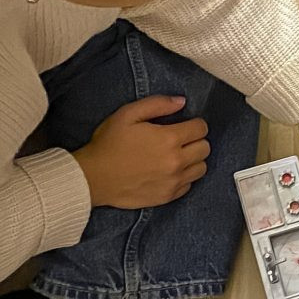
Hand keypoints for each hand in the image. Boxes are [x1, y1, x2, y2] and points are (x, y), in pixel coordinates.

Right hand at [71, 96, 209, 209]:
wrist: (94, 177)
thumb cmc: (108, 144)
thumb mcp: (128, 114)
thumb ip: (157, 104)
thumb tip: (181, 102)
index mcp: (169, 139)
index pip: (201, 128)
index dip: (194, 123)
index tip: (185, 124)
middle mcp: (176, 162)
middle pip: (205, 148)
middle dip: (196, 140)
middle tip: (181, 139)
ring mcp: (173, 181)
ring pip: (201, 168)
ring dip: (194, 159)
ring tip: (177, 155)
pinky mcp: (167, 196)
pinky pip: (189, 185)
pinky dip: (184, 177)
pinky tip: (169, 171)